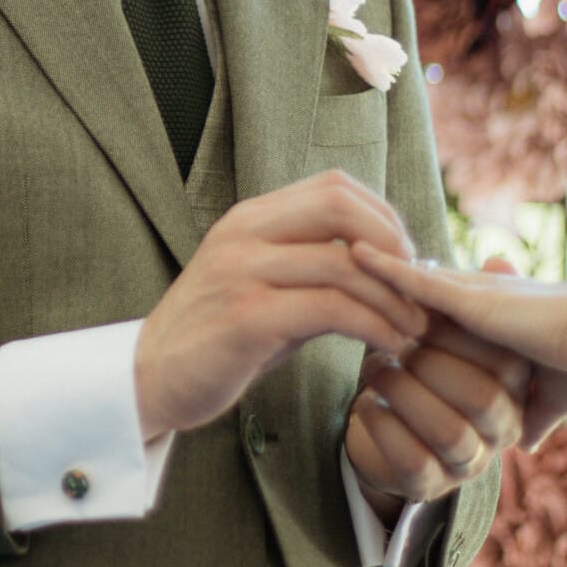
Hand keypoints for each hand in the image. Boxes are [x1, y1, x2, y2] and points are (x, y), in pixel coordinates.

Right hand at [135, 169, 427, 439]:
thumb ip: (311, 267)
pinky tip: (388, 346)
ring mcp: (242, 272)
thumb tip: (385, 264)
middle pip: (340, 206)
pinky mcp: (247, 318)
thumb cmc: (218, 339)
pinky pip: (331, 308)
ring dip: (392, 298)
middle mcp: (244, 234)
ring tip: (414, 329)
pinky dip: (373, 326)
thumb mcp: (262, 286)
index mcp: (250, 219)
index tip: (406, 260)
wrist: (149, 379)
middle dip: (393, 245)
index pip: (333, 187)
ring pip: (343, 263)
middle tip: (416, 289)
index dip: (383, 216)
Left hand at [344, 312, 529, 509]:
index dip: (456, 334)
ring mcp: (470, 460)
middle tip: (391, 335)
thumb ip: (478, 298)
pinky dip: (386, 429)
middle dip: (432, 363)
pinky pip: (413, 464)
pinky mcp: (429, 485)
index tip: (416, 305)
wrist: (403, 446)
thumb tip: (496, 256)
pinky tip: (362, 406)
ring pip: (449, 429)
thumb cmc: (441, 375)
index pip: (499, 362)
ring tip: (372, 366)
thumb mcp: (467, 340)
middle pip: (481, 397)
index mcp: (515, 391)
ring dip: (406, 393)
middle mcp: (501, 429)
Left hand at [353, 247, 566, 448]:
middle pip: (417, 287)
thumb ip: (535, 415)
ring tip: (333, 258)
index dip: (412, 300)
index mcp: (495, 314)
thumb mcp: (555, 396)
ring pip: (408, 282)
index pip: (444, 303)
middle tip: (341, 268)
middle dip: (381, 282)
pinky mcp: (468, 297)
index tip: (383, 297)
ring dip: (375, 277)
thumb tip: (527, 443)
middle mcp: (479, 295)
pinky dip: (383, 267)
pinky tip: (352, 252)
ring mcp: (472, 293)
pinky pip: (413, 280)